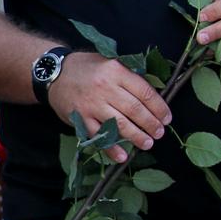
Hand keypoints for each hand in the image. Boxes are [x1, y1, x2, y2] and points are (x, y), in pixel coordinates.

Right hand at [45, 51, 170, 161]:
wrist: (53, 73)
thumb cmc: (86, 68)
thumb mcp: (109, 63)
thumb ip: (128, 77)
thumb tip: (153, 97)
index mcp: (116, 71)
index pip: (144, 92)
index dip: (159, 107)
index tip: (167, 118)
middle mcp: (104, 88)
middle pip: (135, 110)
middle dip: (151, 124)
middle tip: (159, 133)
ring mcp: (91, 104)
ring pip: (120, 124)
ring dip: (137, 137)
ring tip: (147, 143)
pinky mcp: (80, 117)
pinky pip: (98, 135)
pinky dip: (111, 148)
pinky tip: (122, 156)